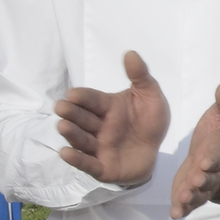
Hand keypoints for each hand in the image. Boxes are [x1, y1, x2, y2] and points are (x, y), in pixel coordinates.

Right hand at [55, 50, 169, 185]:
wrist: (157, 151)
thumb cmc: (149, 121)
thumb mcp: (151, 96)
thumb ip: (141, 76)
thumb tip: (131, 53)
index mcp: (107, 107)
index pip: (91, 99)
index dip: (83, 97)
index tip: (73, 94)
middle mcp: (98, 126)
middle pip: (82, 118)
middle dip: (71, 113)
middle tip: (62, 107)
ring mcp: (98, 146)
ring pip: (81, 139)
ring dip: (71, 133)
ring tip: (62, 126)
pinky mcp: (101, 167)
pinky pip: (87, 163)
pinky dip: (76, 159)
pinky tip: (65, 153)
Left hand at [170, 83, 219, 219]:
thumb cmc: (219, 134)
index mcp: (218, 151)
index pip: (216, 155)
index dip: (212, 159)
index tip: (205, 161)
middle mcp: (212, 171)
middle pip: (209, 178)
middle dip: (202, 180)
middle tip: (194, 181)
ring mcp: (203, 185)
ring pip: (199, 194)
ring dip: (191, 197)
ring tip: (182, 200)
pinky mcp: (192, 192)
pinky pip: (189, 203)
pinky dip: (183, 209)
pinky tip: (175, 214)